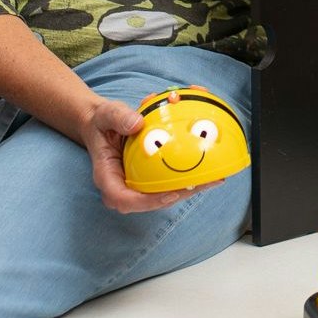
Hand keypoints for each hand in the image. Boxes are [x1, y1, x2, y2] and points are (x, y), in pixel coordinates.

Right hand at [79, 97, 217, 213]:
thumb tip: (137, 124)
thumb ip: (118, 118)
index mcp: (107, 177)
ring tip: (214, 178)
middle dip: (179, 194)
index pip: (123, 200)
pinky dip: (188, 176)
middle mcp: (123, 186)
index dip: (147, 201)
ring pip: (165, 194)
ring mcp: (137, 184)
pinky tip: (209, 167)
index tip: (170, 193)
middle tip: (205, 183)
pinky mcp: (149, 178)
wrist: (103, 124)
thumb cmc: (102, 122)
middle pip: (151, 201)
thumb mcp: (106, 115)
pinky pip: (168, 182)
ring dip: (190, 188)